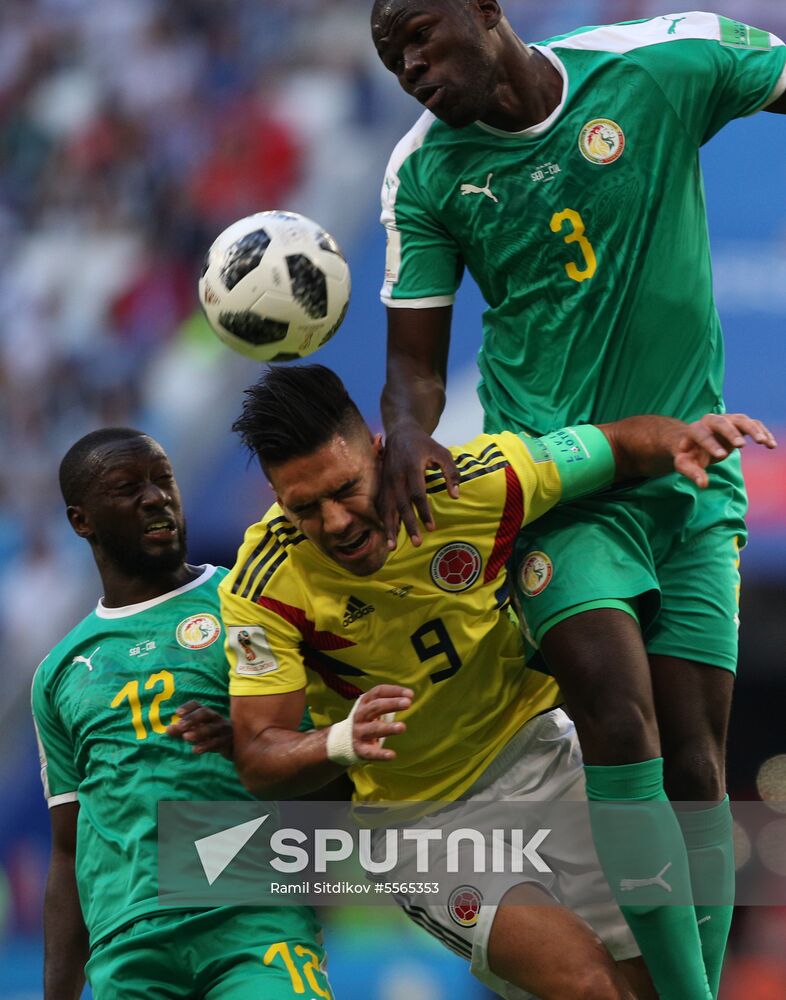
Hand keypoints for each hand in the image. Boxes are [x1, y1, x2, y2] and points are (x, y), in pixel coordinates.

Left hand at [166, 701, 233, 758]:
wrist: (233, 746)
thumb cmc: (210, 736)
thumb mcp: (195, 732)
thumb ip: (181, 731)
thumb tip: (168, 729)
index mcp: (206, 713)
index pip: (197, 705)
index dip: (188, 707)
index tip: (177, 713)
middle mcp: (215, 718)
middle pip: (205, 713)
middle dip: (192, 718)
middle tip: (179, 726)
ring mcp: (222, 729)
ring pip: (211, 728)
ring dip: (198, 732)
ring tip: (186, 737)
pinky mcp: (227, 741)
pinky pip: (217, 742)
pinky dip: (206, 745)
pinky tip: (196, 750)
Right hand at [351, 685, 412, 761]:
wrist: (344, 740)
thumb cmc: (367, 720)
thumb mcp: (374, 707)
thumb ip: (390, 701)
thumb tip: (409, 696)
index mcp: (364, 702)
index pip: (378, 692)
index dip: (394, 691)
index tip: (410, 694)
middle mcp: (360, 715)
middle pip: (375, 707)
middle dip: (392, 704)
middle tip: (408, 703)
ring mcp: (359, 732)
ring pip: (373, 729)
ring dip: (388, 728)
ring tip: (402, 727)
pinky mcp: (360, 749)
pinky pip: (370, 752)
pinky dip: (381, 754)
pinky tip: (392, 755)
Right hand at [379, 423, 458, 547]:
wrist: (400, 432)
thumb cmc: (424, 444)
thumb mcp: (442, 452)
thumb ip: (451, 473)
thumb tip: (456, 495)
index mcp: (411, 467)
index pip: (418, 494)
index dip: (424, 512)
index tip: (431, 528)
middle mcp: (396, 476)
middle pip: (402, 505)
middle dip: (409, 525)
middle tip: (417, 543)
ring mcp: (386, 480)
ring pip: (387, 507)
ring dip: (390, 528)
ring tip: (392, 547)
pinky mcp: (381, 484)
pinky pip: (381, 505)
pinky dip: (384, 520)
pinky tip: (387, 534)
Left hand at [674, 413, 776, 487]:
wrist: (696, 442)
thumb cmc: (690, 455)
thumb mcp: (686, 464)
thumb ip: (692, 473)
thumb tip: (703, 484)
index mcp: (694, 430)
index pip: (701, 435)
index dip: (710, 444)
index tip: (721, 455)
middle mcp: (711, 421)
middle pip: (721, 422)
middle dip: (731, 433)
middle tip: (741, 446)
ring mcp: (727, 420)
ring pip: (741, 420)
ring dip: (753, 429)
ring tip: (763, 442)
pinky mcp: (739, 423)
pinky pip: (754, 424)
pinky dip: (763, 432)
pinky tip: (771, 445)